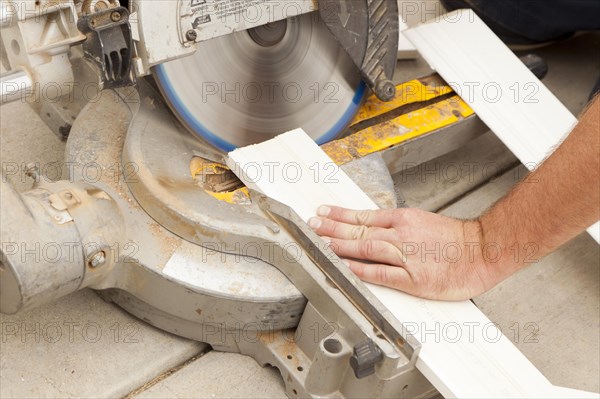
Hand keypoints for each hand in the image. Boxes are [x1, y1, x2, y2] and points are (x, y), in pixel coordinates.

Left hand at [308, 206, 501, 299]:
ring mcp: (406, 256)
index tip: (323, 213)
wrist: (484, 251)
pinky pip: (380, 273)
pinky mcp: (413, 278)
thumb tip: (374, 228)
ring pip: (365, 248)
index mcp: (403, 220)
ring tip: (319, 244)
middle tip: (311, 225)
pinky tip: (344, 268)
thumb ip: (399, 226)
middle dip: (331, 228)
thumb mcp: (424, 222)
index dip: (340, 215)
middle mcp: (401, 234)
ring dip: (339, 246)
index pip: (364, 216)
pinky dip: (360, 270)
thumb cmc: (457, 240)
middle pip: (359, 230)